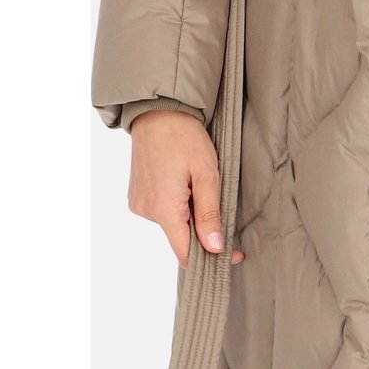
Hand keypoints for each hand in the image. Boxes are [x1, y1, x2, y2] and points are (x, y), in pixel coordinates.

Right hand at [128, 111, 245, 266]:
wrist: (158, 111)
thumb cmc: (184, 137)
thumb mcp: (207, 173)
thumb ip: (210, 213)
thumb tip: (214, 248)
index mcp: (164, 209)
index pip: (186, 253)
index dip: (210, 257)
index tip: (232, 253)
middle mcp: (146, 211)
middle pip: (179, 237)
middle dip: (202, 231)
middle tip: (221, 209)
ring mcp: (138, 203)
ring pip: (171, 223)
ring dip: (188, 214)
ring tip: (198, 184)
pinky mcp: (136, 195)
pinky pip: (160, 210)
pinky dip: (175, 204)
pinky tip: (183, 183)